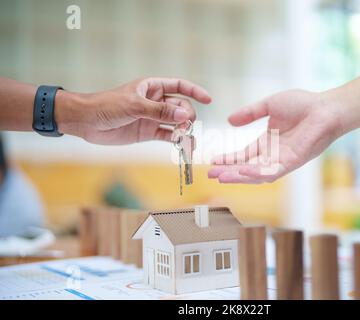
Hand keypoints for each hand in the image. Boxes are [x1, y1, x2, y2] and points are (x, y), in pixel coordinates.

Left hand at [57, 77, 210, 144]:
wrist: (86, 122)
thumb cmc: (107, 106)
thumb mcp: (134, 106)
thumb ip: (159, 111)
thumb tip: (185, 114)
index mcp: (152, 87)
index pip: (179, 86)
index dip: (195, 91)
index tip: (208, 100)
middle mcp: (155, 101)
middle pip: (181, 106)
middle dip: (187, 115)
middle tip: (185, 124)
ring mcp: (152, 117)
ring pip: (176, 122)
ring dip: (184, 129)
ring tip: (187, 138)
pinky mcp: (148, 132)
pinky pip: (168, 135)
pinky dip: (176, 141)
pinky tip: (185, 146)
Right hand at [208, 89, 342, 182]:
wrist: (325, 107)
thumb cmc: (303, 104)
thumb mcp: (269, 105)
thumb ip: (250, 113)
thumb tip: (229, 120)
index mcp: (268, 142)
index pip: (244, 155)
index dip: (228, 159)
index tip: (212, 161)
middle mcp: (273, 154)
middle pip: (246, 167)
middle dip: (228, 171)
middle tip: (210, 174)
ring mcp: (282, 160)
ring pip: (257, 173)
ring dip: (238, 176)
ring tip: (221, 177)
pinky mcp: (292, 162)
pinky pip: (272, 171)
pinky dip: (257, 173)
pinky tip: (242, 172)